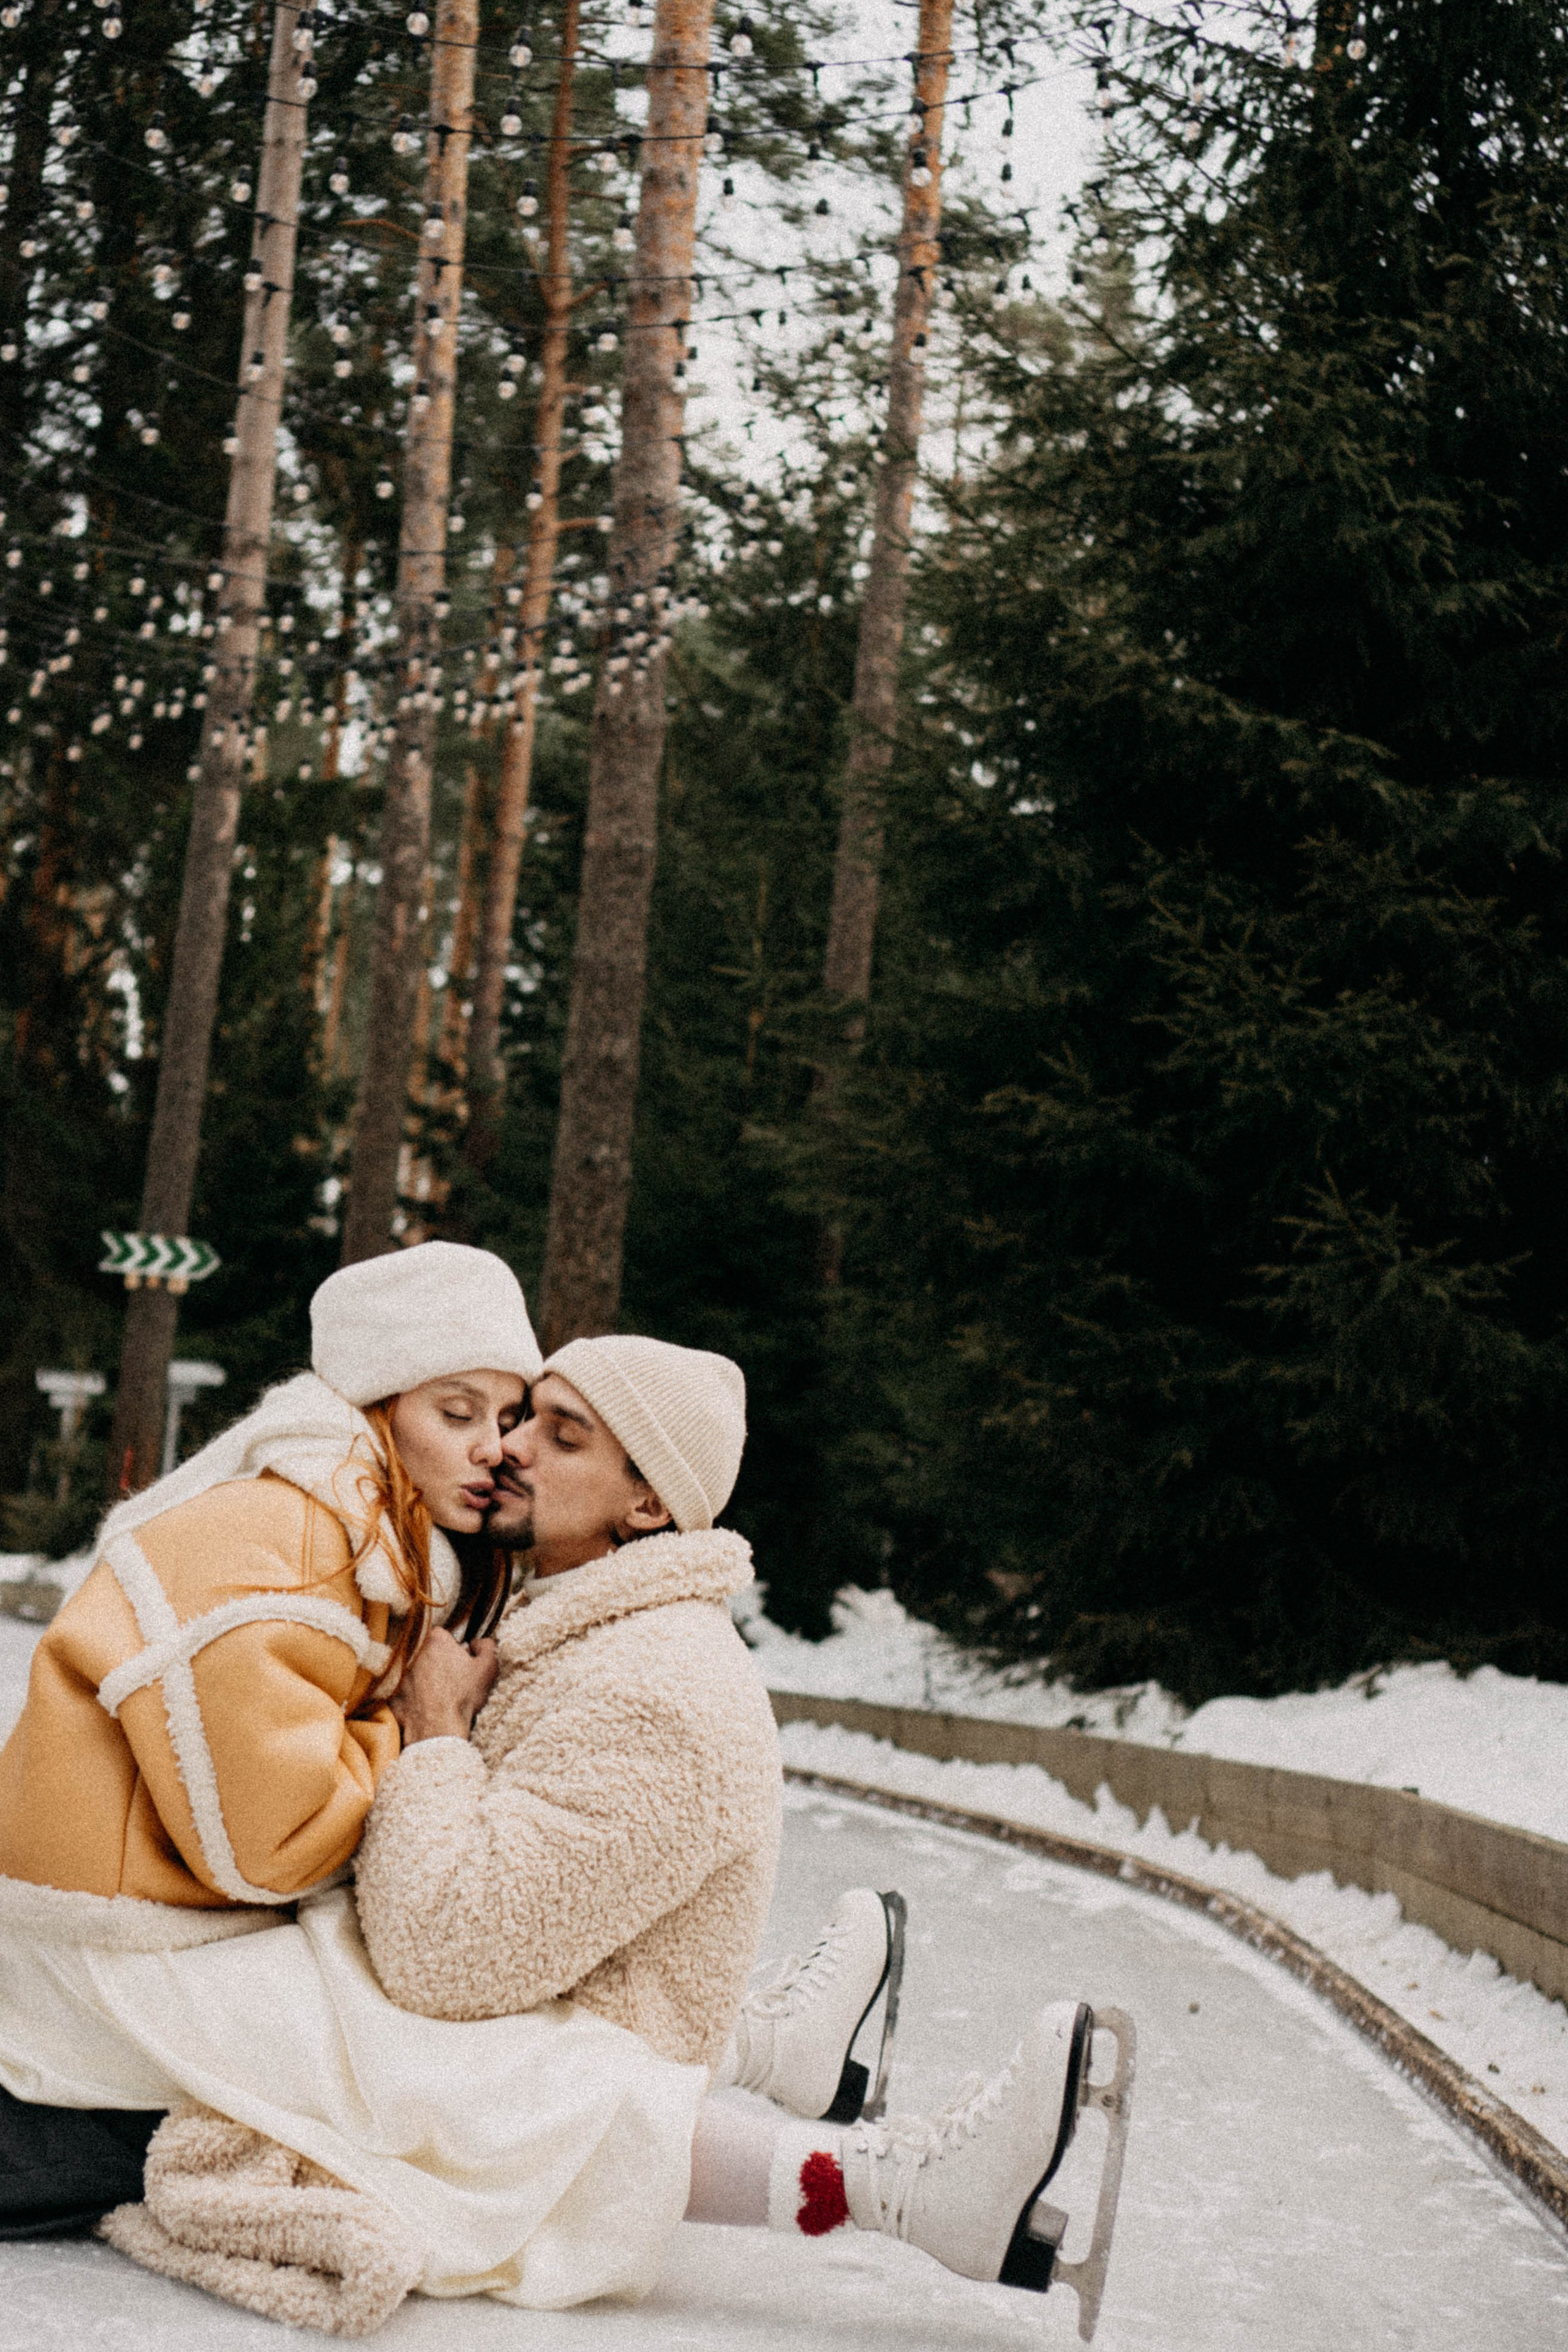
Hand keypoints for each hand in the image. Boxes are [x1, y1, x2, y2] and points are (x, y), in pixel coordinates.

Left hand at [389, 1629, 498, 1746]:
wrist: (438, 1729)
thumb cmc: (462, 1697)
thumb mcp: (488, 1668)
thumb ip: (487, 1646)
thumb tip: (477, 1642)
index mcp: (435, 1640)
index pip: (443, 1635)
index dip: (453, 1649)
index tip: (458, 1663)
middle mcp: (412, 1652)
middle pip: (426, 1651)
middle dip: (436, 1661)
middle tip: (449, 1680)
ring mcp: (398, 1673)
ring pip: (413, 1670)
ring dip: (423, 1677)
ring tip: (437, 1695)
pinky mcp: (390, 1692)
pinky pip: (402, 1690)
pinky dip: (411, 1696)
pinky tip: (424, 1706)